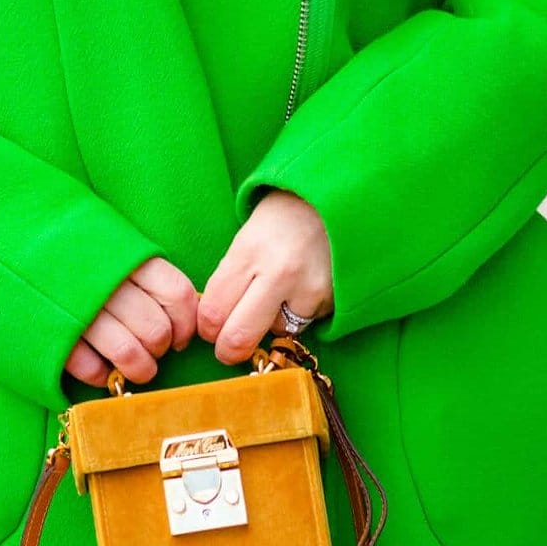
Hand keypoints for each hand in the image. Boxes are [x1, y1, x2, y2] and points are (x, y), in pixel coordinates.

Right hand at [63, 255, 198, 388]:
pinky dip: (102, 376)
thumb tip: (188, 314)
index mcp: (128, 258)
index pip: (177, 295)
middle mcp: (108, 283)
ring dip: (139, 369)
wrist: (13, 246)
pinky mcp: (55, 336)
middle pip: (156, 329)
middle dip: (160, 349)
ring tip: (135, 369)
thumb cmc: (77, 255)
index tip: (179, 338)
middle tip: (152, 350)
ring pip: (130, 353)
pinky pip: (91, 369)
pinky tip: (101, 370)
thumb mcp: (116, 251)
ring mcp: (80, 310)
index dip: (186, 324)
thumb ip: (148, 276)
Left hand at [196, 188, 332, 364]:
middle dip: (228, 350)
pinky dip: (298, 313)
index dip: (206, 328)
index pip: (213, 311)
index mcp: (249, 251)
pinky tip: (303, 287)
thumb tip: (214, 319)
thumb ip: (232, 275)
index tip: (209, 329)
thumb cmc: (286, 212)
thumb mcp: (248, 235)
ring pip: (275, 331)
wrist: (339, 195)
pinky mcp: (331, 300)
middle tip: (227, 348)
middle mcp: (278, 273)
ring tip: (279, 293)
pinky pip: (305, 322)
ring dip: (271, 323)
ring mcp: (308, 289)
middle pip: (239, 337)